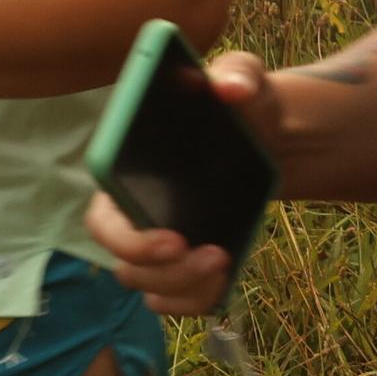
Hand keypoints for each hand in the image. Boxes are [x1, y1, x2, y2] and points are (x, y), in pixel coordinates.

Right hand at [87, 51, 288, 314]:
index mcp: (127, 170)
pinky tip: (223, 281)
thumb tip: (228, 87)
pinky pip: (172, 300)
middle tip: (211, 254)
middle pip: (121, 262)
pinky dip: (194, 301)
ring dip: (183, 285)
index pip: (102, 217)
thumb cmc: (242, 104)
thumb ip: (236, 74)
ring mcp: (156, 241)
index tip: (174, 239)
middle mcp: (131, 211)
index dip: (127, 238)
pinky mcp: (182, 262)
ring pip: (146, 286)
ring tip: (224, 260)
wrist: (274, 137)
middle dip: (159, 270)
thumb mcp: (243, 79)